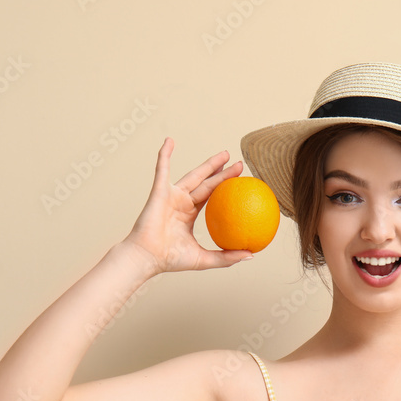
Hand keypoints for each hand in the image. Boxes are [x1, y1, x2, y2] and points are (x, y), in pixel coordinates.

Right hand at [122, 137, 251, 273]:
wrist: (147, 257)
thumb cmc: (171, 260)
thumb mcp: (205, 259)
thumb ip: (227, 257)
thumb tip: (252, 255)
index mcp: (189, 215)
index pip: (212, 198)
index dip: (225, 189)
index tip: (241, 183)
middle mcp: (182, 203)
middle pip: (207, 184)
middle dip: (223, 173)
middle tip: (239, 164)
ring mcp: (171, 196)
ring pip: (194, 176)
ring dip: (208, 164)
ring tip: (224, 154)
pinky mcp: (160, 192)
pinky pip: (162, 170)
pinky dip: (164, 155)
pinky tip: (169, 141)